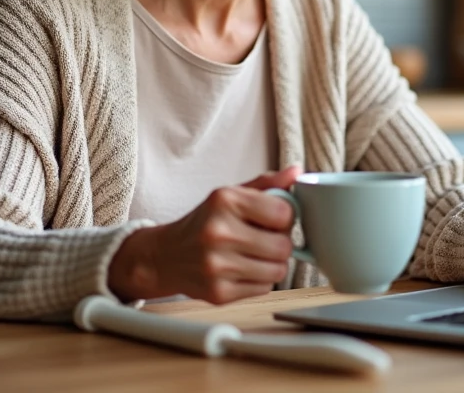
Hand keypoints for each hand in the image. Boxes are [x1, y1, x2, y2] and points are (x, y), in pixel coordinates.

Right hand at [108, 165, 302, 303]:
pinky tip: (242, 269)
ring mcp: (217, 265)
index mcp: (224, 201)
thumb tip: (298, 172)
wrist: (165, 256)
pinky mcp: (219, 292)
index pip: (284, 213)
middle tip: (265, 238)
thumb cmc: (205, 222)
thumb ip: (268, 184)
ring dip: (273, 263)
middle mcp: (218, 232)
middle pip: (284, 246)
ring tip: (255, 254)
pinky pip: (264, 288)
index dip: (285, 217)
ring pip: (278, 270)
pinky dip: (260, 280)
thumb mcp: (231, 195)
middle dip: (281, 243)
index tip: (274, 219)